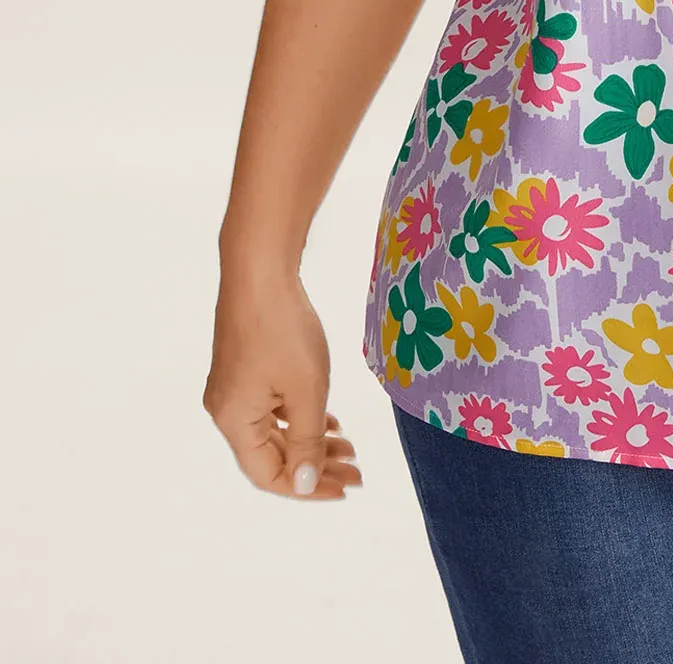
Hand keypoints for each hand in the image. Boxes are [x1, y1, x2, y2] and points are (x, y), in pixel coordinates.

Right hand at [203, 273, 361, 499]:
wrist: (260, 271)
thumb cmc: (283, 330)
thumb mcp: (305, 391)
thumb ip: (307, 442)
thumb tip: (302, 486)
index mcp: (235, 423)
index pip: (269, 476)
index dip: (307, 488)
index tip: (345, 488)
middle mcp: (228, 410)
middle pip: (272, 455)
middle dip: (315, 465)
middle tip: (356, 470)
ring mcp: (235, 388)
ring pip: (276, 430)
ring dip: (312, 440)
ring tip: (350, 447)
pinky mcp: (245, 367)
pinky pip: (274, 407)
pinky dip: (301, 417)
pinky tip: (329, 421)